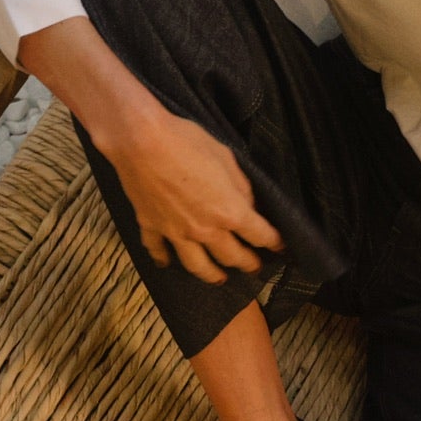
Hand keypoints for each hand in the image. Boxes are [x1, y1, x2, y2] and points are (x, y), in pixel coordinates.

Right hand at [108, 107, 285, 284]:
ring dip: (212, 275)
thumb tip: (248, 203)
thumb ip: (241, 187)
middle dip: (248, 264)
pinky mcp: (152, 226)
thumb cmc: (186, 142)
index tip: (280, 246)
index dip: (274, 242)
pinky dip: (163, 259)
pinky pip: (158, 250)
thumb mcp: (226, 158)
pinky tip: (167, 263)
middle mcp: (205, 229)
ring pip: (198, 266)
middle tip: (254, 267)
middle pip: (232, 256)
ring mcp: (176, 232)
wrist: (140, 140)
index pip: (260, 235)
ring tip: (220, 279)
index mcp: (229, 211)